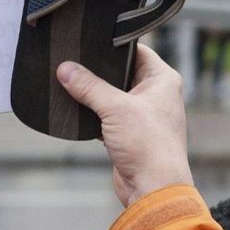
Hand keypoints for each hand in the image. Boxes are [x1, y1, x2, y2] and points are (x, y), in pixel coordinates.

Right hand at [57, 46, 192, 205]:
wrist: (154, 188)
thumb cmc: (149, 147)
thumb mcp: (115, 108)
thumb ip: (89, 86)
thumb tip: (67, 69)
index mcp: (163, 80)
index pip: (137, 51)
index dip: (114, 47)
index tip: (90, 42)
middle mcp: (156, 94)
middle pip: (122, 73)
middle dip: (99, 72)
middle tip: (73, 64)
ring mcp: (144, 114)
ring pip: (113, 96)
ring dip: (95, 96)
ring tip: (71, 85)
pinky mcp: (131, 133)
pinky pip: (109, 116)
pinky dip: (95, 115)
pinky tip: (77, 112)